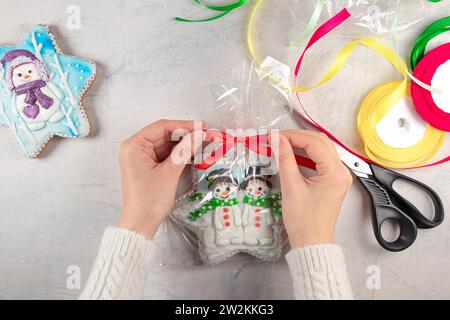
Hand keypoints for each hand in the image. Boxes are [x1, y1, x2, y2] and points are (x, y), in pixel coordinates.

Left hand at [118, 119, 204, 238]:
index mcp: (133, 146)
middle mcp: (134, 149)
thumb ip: (185, 150)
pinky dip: (179, 154)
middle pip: (164, 134)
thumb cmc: (148, 201)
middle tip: (205, 134)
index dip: (183, 125)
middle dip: (185, 134)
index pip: (161, 127)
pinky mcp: (147, 166)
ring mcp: (141, 158)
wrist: (140, 224)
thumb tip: (199, 134)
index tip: (201, 126)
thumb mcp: (169, 173)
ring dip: (183, 144)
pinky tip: (193, 153)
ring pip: (166, 144)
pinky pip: (165, 154)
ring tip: (202, 143)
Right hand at [275, 130, 352, 247]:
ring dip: (303, 145)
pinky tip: (293, 156)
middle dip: (298, 137)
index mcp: (335, 173)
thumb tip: (278, 140)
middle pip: (321, 142)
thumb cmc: (304, 221)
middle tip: (279, 138)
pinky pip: (321, 160)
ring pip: (321, 149)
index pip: (314, 143)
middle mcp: (341, 172)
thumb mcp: (291, 187)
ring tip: (283, 145)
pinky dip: (307, 155)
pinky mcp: (333, 181)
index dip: (293, 136)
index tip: (277, 136)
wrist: (312, 242)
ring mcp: (339, 176)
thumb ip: (285, 159)